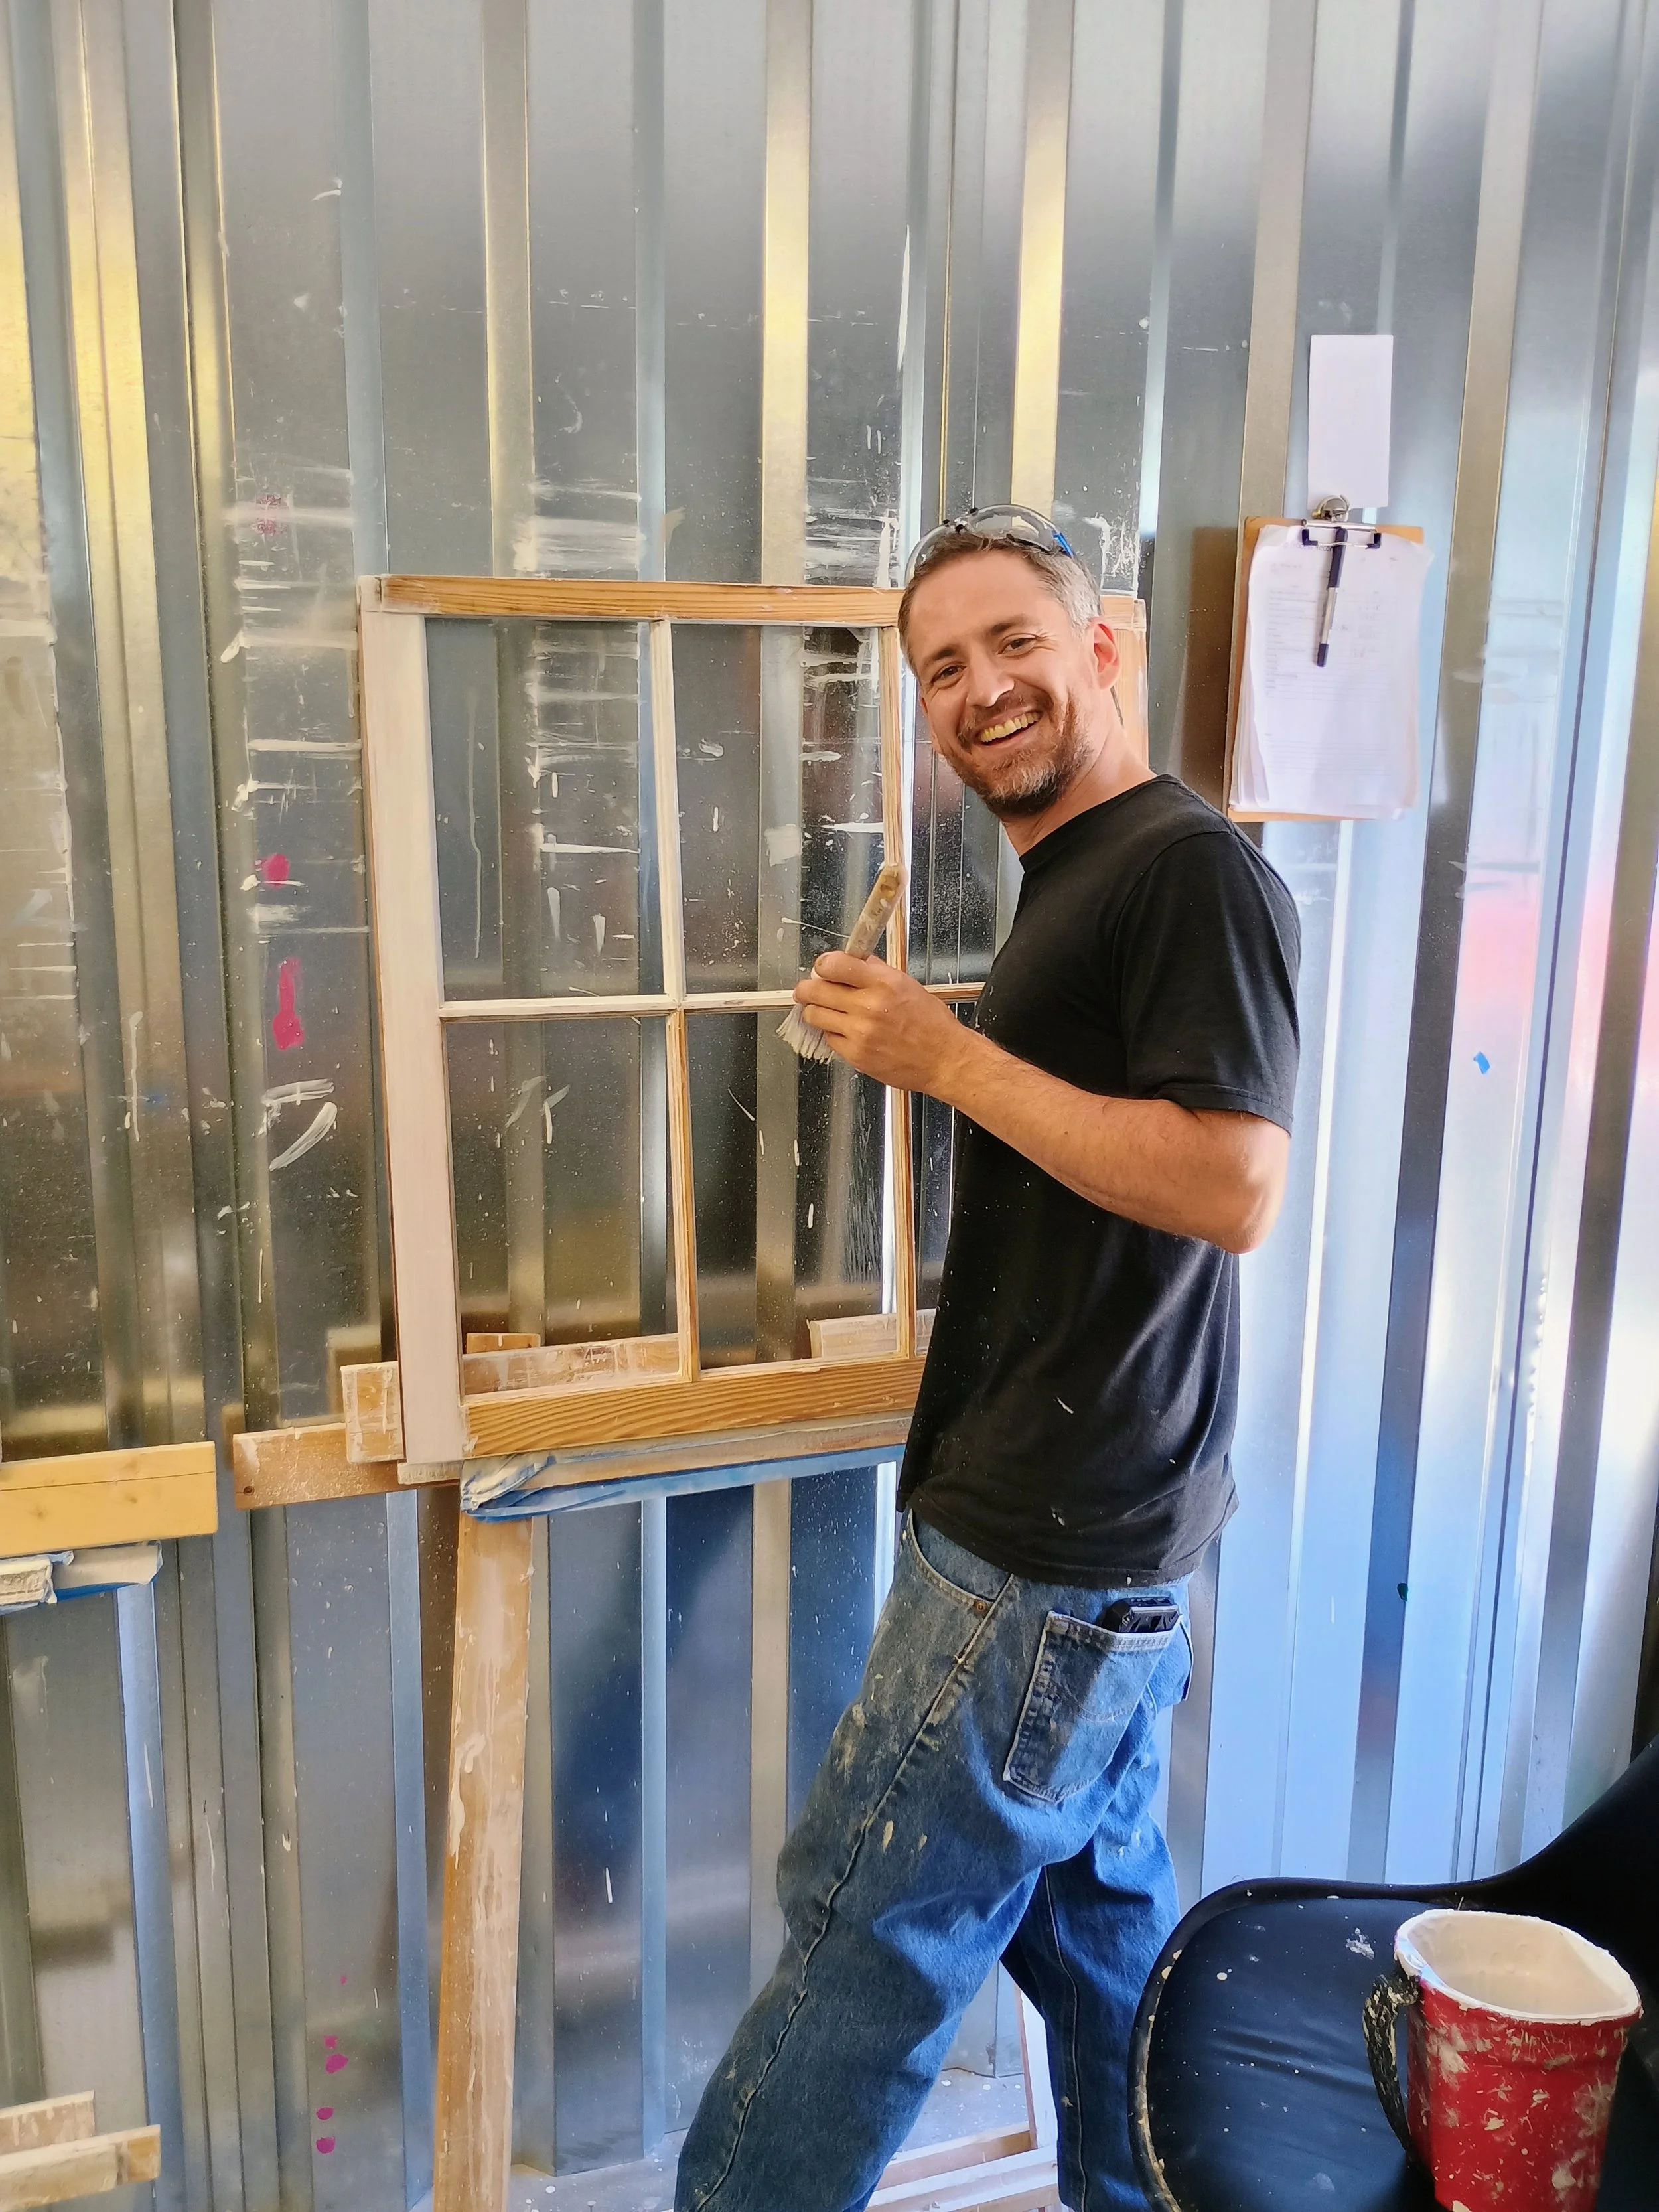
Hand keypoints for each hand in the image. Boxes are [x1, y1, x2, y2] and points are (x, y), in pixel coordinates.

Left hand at [791, 954, 974, 1095]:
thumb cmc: (931, 1024)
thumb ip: (876, 972)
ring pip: (814, 1016)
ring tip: (826, 1011)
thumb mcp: (907, 985)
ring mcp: (859, 1032)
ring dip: (815, 1011)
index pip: (834, 965)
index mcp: (883, 983)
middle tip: (807, 990)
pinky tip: (846, 1031)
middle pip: (814, 991)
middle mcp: (868, 1006)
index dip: (822, 965)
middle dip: (806, 989)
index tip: (822, 968)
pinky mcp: (856, 1054)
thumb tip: (854, 961)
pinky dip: (833, 1033)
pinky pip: (829, 1038)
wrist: (944, 1059)